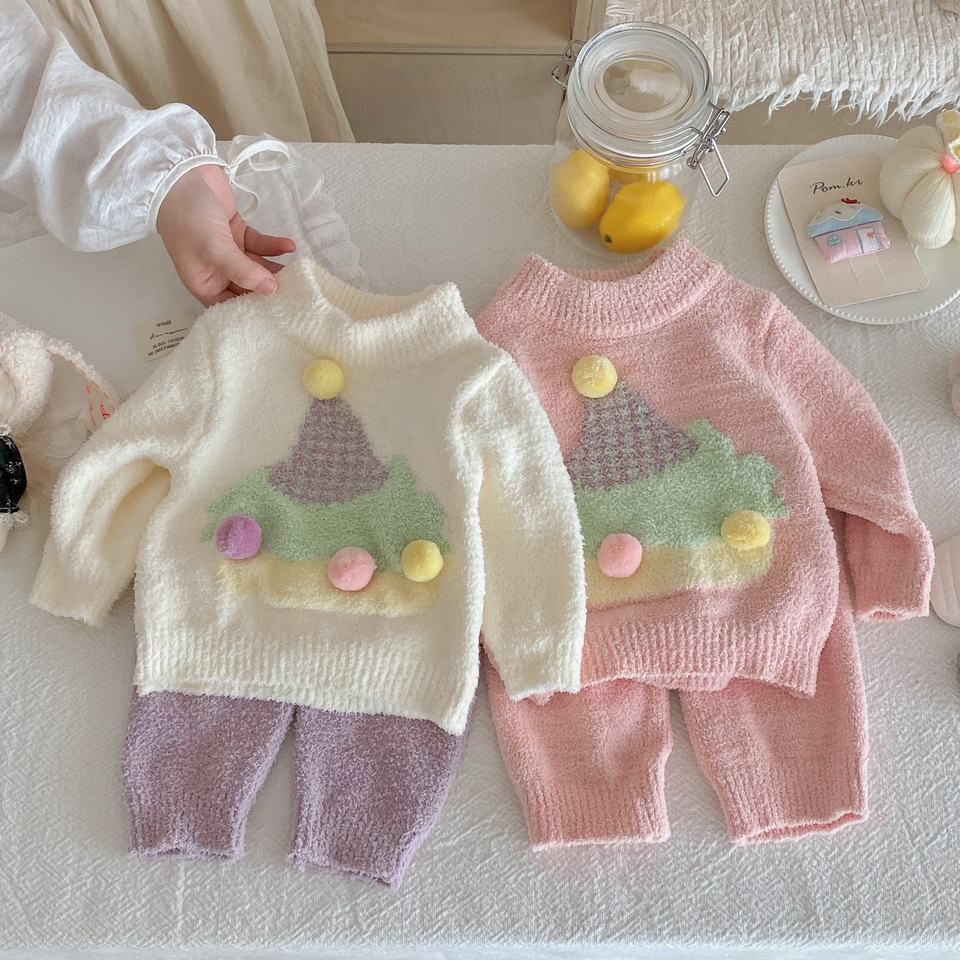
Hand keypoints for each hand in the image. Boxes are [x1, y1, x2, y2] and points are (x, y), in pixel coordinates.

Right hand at [156, 164, 295, 305]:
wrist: (181, 175)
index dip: (252, 312)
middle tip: (296, 294)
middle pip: (248, 288)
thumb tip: (271, 290)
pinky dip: (274, 246)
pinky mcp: (238, 232)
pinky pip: (260, 245)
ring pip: (257, 266)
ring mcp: (229, 251)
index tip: (277, 314)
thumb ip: (243, 271)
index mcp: (203, 282)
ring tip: (298, 273)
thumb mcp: (214, 249)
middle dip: (269, 290)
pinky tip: (289, 246)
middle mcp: (216, 270)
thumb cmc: (188, 218)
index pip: (230, 306)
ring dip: (275, 268)